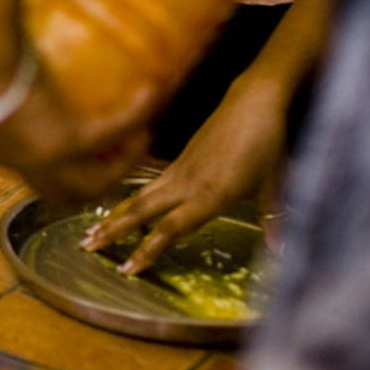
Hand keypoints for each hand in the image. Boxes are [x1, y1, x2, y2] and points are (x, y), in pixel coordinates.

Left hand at [0, 23, 156, 202]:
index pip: (16, 163)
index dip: (44, 163)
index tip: (65, 146)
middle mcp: (12, 158)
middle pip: (58, 192)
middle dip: (90, 182)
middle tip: (115, 155)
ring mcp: (41, 157)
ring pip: (93, 183)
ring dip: (120, 165)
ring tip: (141, 137)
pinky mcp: (66, 140)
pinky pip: (113, 133)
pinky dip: (135, 117)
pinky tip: (150, 93)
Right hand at [82, 78, 287, 273]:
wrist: (252, 100)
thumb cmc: (267, 141)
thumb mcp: (275, 181)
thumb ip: (273, 217)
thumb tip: (283, 249)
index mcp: (212, 193)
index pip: (171, 228)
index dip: (148, 250)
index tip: (128, 268)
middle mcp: (188, 184)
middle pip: (142, 211)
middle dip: (113, 231)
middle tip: (86, 248)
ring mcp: (180, 171)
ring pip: (139, 197)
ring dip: (113, 216)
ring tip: (91, 232)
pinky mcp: (178, 162)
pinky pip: (148, 186)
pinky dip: (129, 201)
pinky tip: (119, 210)